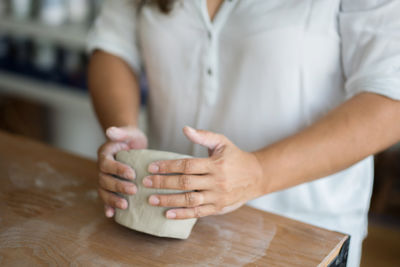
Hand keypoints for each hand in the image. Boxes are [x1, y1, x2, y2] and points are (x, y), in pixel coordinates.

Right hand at [97, 126, 147, 217]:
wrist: (132, 144)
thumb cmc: (131, 138)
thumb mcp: (129, 132)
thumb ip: (120, 132)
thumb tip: (109, 131)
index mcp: (105, 155)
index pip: (107, 163)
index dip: (117, 170)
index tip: (132, 174)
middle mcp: (102, 168)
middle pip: (105, 179)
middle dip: (118, 186)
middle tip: (134, 190)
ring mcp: (105, 179)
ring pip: (104, 191)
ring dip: (112, 199)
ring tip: (125, 205)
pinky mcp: (111, 187)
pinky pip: (106, 198)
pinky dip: (108, 206)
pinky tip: (112, 214)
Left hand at [142, 126, 264, 218]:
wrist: (256, 176)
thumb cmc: (235, 157)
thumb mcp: (222, 142)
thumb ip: (203, 136)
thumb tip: (185, 129)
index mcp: (215, 164)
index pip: (186, 165)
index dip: (167, 166)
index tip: (151, 167)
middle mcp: (216, 181)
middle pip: (184, 183)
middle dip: (163, 183)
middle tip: (146, 182)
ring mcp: (217, 197)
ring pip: (189, 200)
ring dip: (168, 200)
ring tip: (151, 199)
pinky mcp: (218, 208)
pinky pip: (198, 212)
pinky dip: (182, 214)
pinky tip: (167, 213)